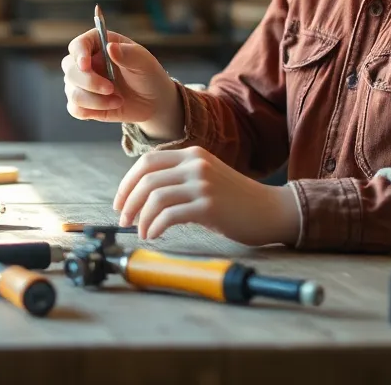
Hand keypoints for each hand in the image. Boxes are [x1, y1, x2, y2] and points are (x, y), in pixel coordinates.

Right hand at [61, 28, 178, 129]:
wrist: (154, 102)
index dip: (78, 54)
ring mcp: (83, 84)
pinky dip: (91, 111)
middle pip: (69, 69)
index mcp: (99, 45)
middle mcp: (87, 63)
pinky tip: (110, 107)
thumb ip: (128, 54)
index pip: (78, 45)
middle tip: (110, 89)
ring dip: (94, 100)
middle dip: (88, 82)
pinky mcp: (84, 103)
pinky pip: (74, 108)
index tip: (85, 65)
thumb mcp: (144, 62)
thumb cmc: (148, 75)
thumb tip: (110, 46)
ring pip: (71, 91)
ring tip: (118, 100)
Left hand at [113, 146, 300, 244]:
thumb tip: (142, 197)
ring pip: (155, 197)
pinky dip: (155, 226)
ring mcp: (203, 184)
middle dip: (129, 202)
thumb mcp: (205, 179)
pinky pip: (169, 215)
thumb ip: (178, 180)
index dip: (127, 183)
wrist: (270, 210)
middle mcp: (196, 164)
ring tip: (141, 231)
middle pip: (146, 179)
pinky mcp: (209, 205)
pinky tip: (154, 235)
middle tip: (124, 220)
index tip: (120, 202)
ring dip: (141, 217)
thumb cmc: (235, 201)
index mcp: (192, 154)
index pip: (147, 162)